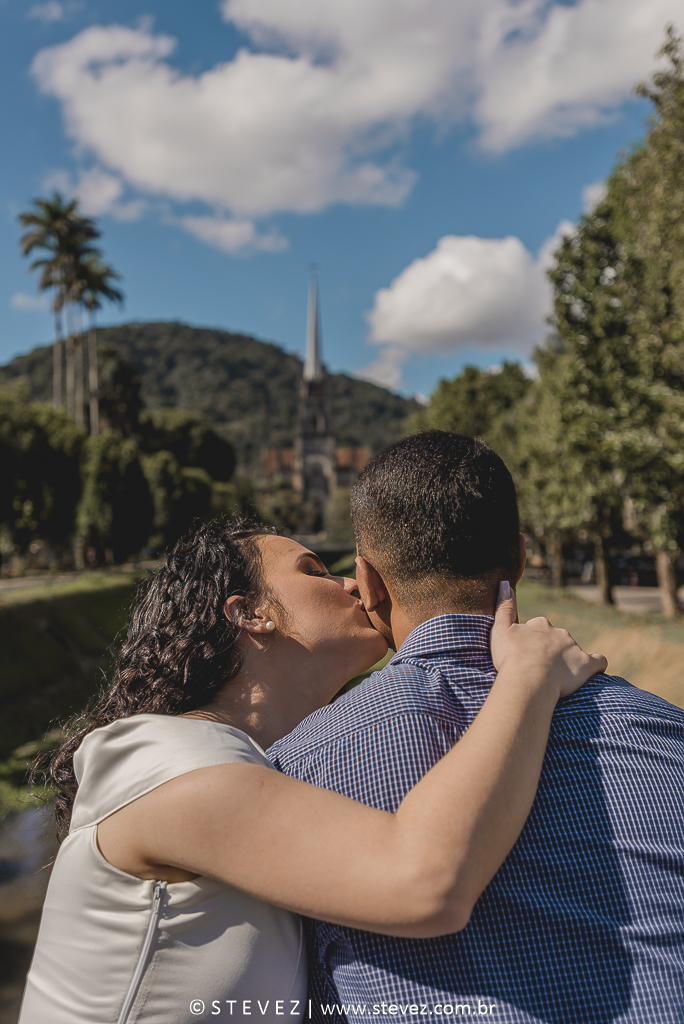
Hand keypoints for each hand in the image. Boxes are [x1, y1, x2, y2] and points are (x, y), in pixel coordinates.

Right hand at [490, 582, 607, 698]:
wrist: (528, 681)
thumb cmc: (511, 657)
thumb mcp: (500, 630)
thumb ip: (504, 607)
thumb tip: (505, 584)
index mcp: (540, 624)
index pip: (538, 629)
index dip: (531, 642)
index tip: (525, 655)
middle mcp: (559, 632)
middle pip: (556, 639)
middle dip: (550, 650)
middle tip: (538, 667)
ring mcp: (574, 648)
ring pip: (573, 650)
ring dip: (567, 659)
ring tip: (556, 676)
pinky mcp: (586, 665)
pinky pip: (598, 661)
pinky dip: (597, 664)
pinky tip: (592, 670)